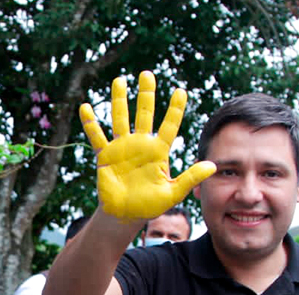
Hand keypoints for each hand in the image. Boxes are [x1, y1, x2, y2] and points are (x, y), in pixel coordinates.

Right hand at [79, 71, 215, 222]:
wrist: (125, 215)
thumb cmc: (150, 205)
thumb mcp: (173, 192)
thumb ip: (191, 178)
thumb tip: (212, 166)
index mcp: (158, 151)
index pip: (169, 125)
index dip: (175, 109)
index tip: (181, 91)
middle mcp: (140, 145)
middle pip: (144, 114)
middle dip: (146, 95)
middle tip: (147, 75)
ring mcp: (122, 148)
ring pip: (120, 119)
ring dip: (119, 100)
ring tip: (120, 80)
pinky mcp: (105, 156)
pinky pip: (97, 137)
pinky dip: (91, 123)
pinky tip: (86, 107)